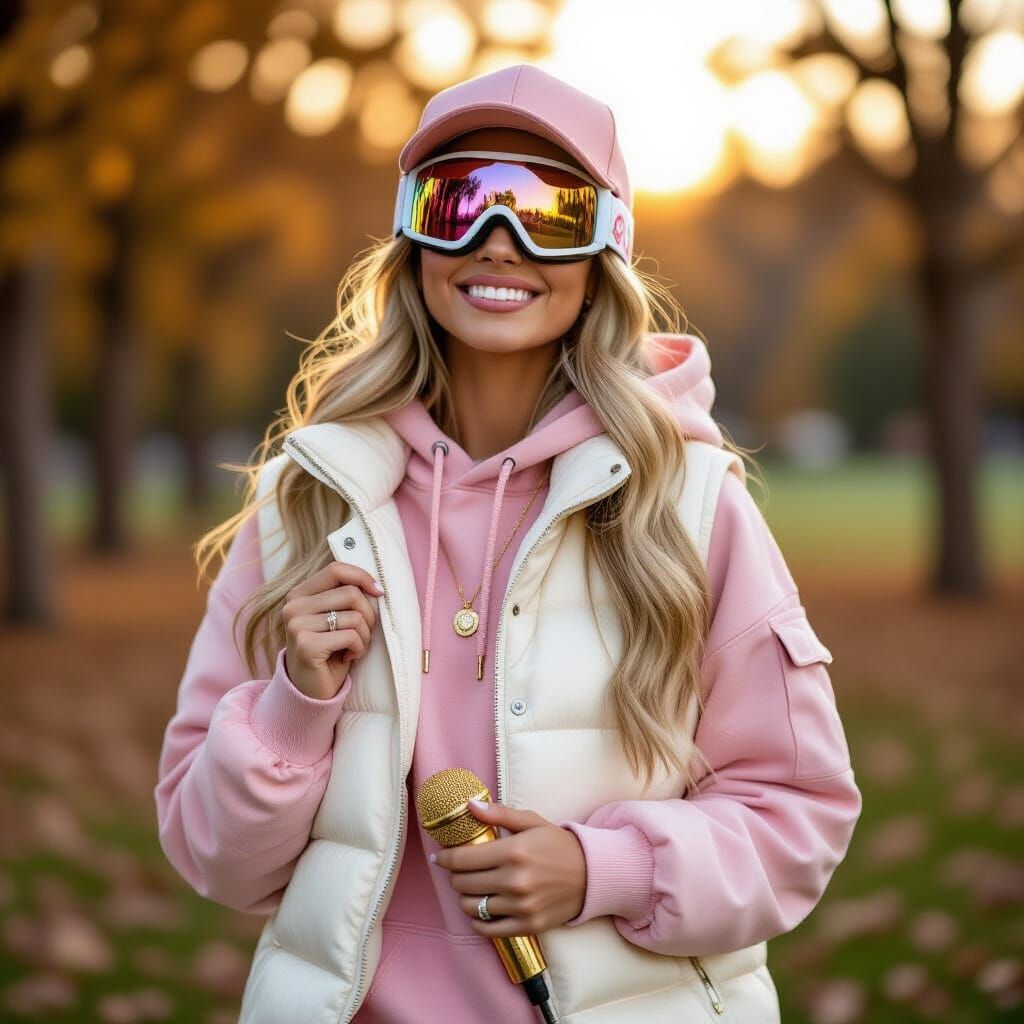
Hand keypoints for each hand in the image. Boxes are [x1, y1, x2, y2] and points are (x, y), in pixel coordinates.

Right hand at [281, 561, 384, 699]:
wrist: (310, 691)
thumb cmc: (330, 652)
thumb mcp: (336, 619)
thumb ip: (346, 597)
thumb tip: (376, 585)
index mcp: (299, 594)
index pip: (336, 569)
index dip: (362, 577)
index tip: (379, 591)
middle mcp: (293, 606)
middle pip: (351, 593)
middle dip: (368, 615)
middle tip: (363, 634)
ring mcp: (297, 625)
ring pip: (355, 616)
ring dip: (365, 636)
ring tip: (354, 648)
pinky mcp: (306, 645)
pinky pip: (351, 636)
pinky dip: (359, 649)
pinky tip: (348, 658)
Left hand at [430, 800, 586, 937]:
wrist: (591, 874)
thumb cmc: (558, 845)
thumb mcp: (531, 822)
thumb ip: (499, 813)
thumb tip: (469, 806)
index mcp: (514, 851)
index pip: (463, 859)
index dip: (446, 858)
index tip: (440, 857)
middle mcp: (515, 881)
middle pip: (463, 883)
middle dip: (456, 875)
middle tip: (459, 870)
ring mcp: (521, 906)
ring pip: (472, 907)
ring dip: (466, 897)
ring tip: (471, 888)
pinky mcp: (528, 926)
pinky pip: (488, 929)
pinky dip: (478, 920)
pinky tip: (480, 909)